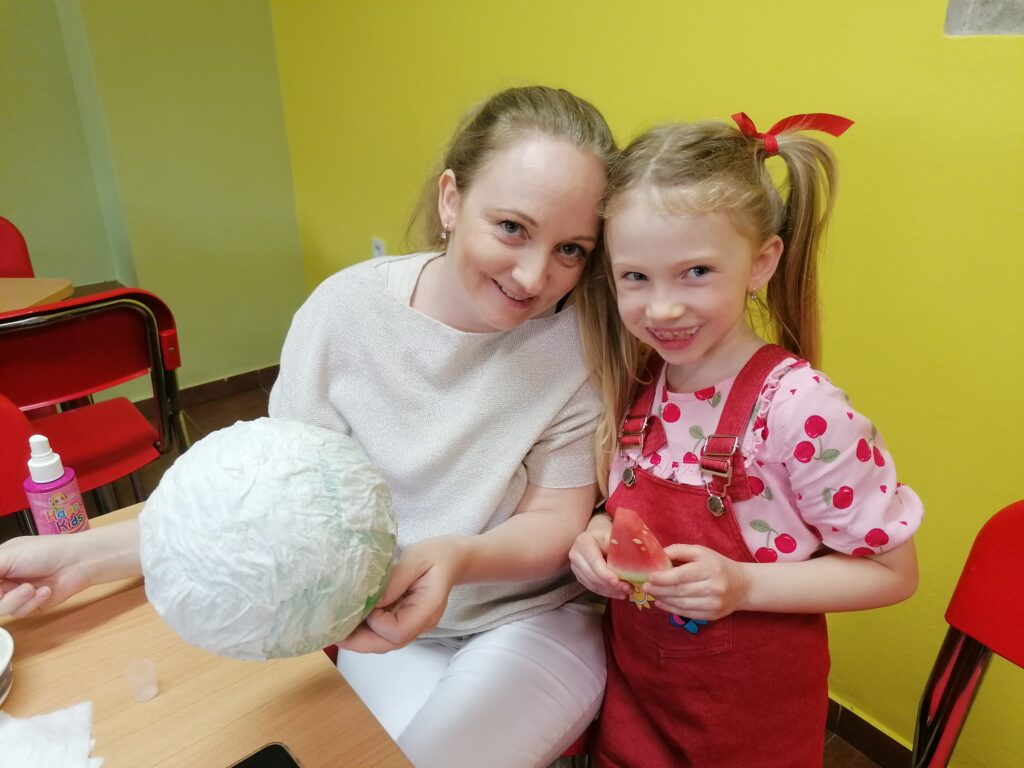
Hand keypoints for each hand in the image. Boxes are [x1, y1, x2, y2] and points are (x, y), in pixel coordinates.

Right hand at [0, 534, 91, 617]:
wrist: (77, 562)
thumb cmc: (44, 551)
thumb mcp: (8, 555)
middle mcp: (2, 581)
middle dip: (0, 594)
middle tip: (4, 590)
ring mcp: (15, 594)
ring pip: (1, 608)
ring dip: (15, 599)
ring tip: (30, 588)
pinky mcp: (30, 606)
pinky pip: (19, 612)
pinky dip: (31, 602)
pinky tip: (45, 591)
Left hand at [339, 536, 465, 652]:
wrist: (451, 559)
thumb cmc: (435, 555)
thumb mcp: (415, 558)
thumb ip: (395, 580)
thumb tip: (371, 601)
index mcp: (429, 608)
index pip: (399, 631)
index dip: (377, 622)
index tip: (367, 603)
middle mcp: (422, 623)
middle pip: (389, 644)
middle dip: (358, 641)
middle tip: (333, 629)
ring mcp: (414, 626)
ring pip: (384, 643)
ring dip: (359, 638)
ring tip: (337, 624)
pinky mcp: (405, 622)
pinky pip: (384, 634)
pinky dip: (365, 630)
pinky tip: (351, 619)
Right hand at [569, 515, 631, 600]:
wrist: (597, 534)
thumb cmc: (608, 533)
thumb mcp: (614, 534)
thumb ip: (621, 546)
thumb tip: (639, 560)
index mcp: (584, 542)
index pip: (594, 562)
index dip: (605, 574)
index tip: (618, 581)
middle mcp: (576, 554)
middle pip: (592, 575)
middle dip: (611, 585)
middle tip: (628, 589)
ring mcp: (575, 566)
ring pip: (592, 584)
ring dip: (610, 591)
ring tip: (626, 592)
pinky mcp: (580, 575)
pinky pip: (592, 587)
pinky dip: (606, 592)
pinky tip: (618, 593)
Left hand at [644, 544, 751, 620]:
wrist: (743, 585)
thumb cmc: (718, 565)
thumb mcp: (701, 552)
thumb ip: (679, 550)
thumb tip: (658, 555)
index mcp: (710, 568)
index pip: (681, 575)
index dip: (663, 578)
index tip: (649, 576)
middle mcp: (714, 587)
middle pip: (679, 591)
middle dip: (659, 589)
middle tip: (645, 586)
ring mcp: (714, 603)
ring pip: (681, 604)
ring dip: (663, 599)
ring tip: (652, 593)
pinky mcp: (712, 615)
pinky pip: (687, 614)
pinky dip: (671, 609)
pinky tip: (661, 603)